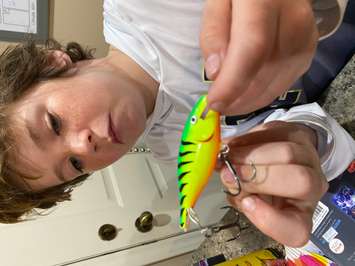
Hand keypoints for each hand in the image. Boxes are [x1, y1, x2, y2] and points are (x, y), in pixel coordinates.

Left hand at [200, 0, 317, 114]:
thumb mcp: (216, 2)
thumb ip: (213, 33)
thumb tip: (216, 72)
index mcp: (265, 1)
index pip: (252, 49)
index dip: (233, 83)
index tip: (214, 103)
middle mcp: (293, 20)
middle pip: (266, 71)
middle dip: (238, 98)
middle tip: (217, 107)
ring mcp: (305, 37)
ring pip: (278, 82)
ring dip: (249, 102)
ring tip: (229, 105)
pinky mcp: (308, 50)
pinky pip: (285, 82)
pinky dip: (263, 94)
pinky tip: (247, 95)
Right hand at [219, 121, 328, 246]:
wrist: (281, 161)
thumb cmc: (263, 189)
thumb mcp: (249, 201)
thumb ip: (241, 195)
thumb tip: (230, 177)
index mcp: (300, 215)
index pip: (296, 229)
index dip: (269, 219)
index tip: (245, 203)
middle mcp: (313, 187)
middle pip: (299, 181)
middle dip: (259, 176)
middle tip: (230, 173)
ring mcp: (309, 156)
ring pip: (286, 152)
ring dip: (250, 154)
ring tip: (227, 156)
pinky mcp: (296, 133)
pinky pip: (275, 133)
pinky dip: (248, 139)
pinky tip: (233, 145)